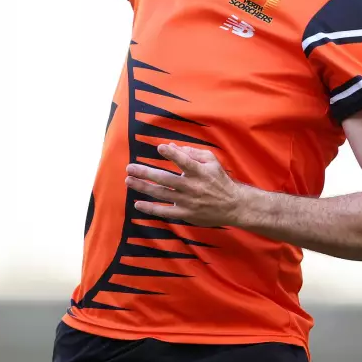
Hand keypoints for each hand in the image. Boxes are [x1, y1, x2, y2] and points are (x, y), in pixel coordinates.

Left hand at [125, 143, 248, 226]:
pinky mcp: (185, 214)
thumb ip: (192, 153)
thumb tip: (173, 147)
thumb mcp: (211, 161)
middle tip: (130, 167)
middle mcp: (192, 186)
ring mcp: (187, 201)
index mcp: (200, 172)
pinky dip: (150, 208)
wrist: (232, 205)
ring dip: (143, 187)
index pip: (185, 161)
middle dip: (146, 172)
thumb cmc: (220, 179)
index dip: (173, 154)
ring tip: (129, 180)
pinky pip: (165, 211)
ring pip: (161, 194)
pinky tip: (138, 203)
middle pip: (165, 179)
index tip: (160, 148)